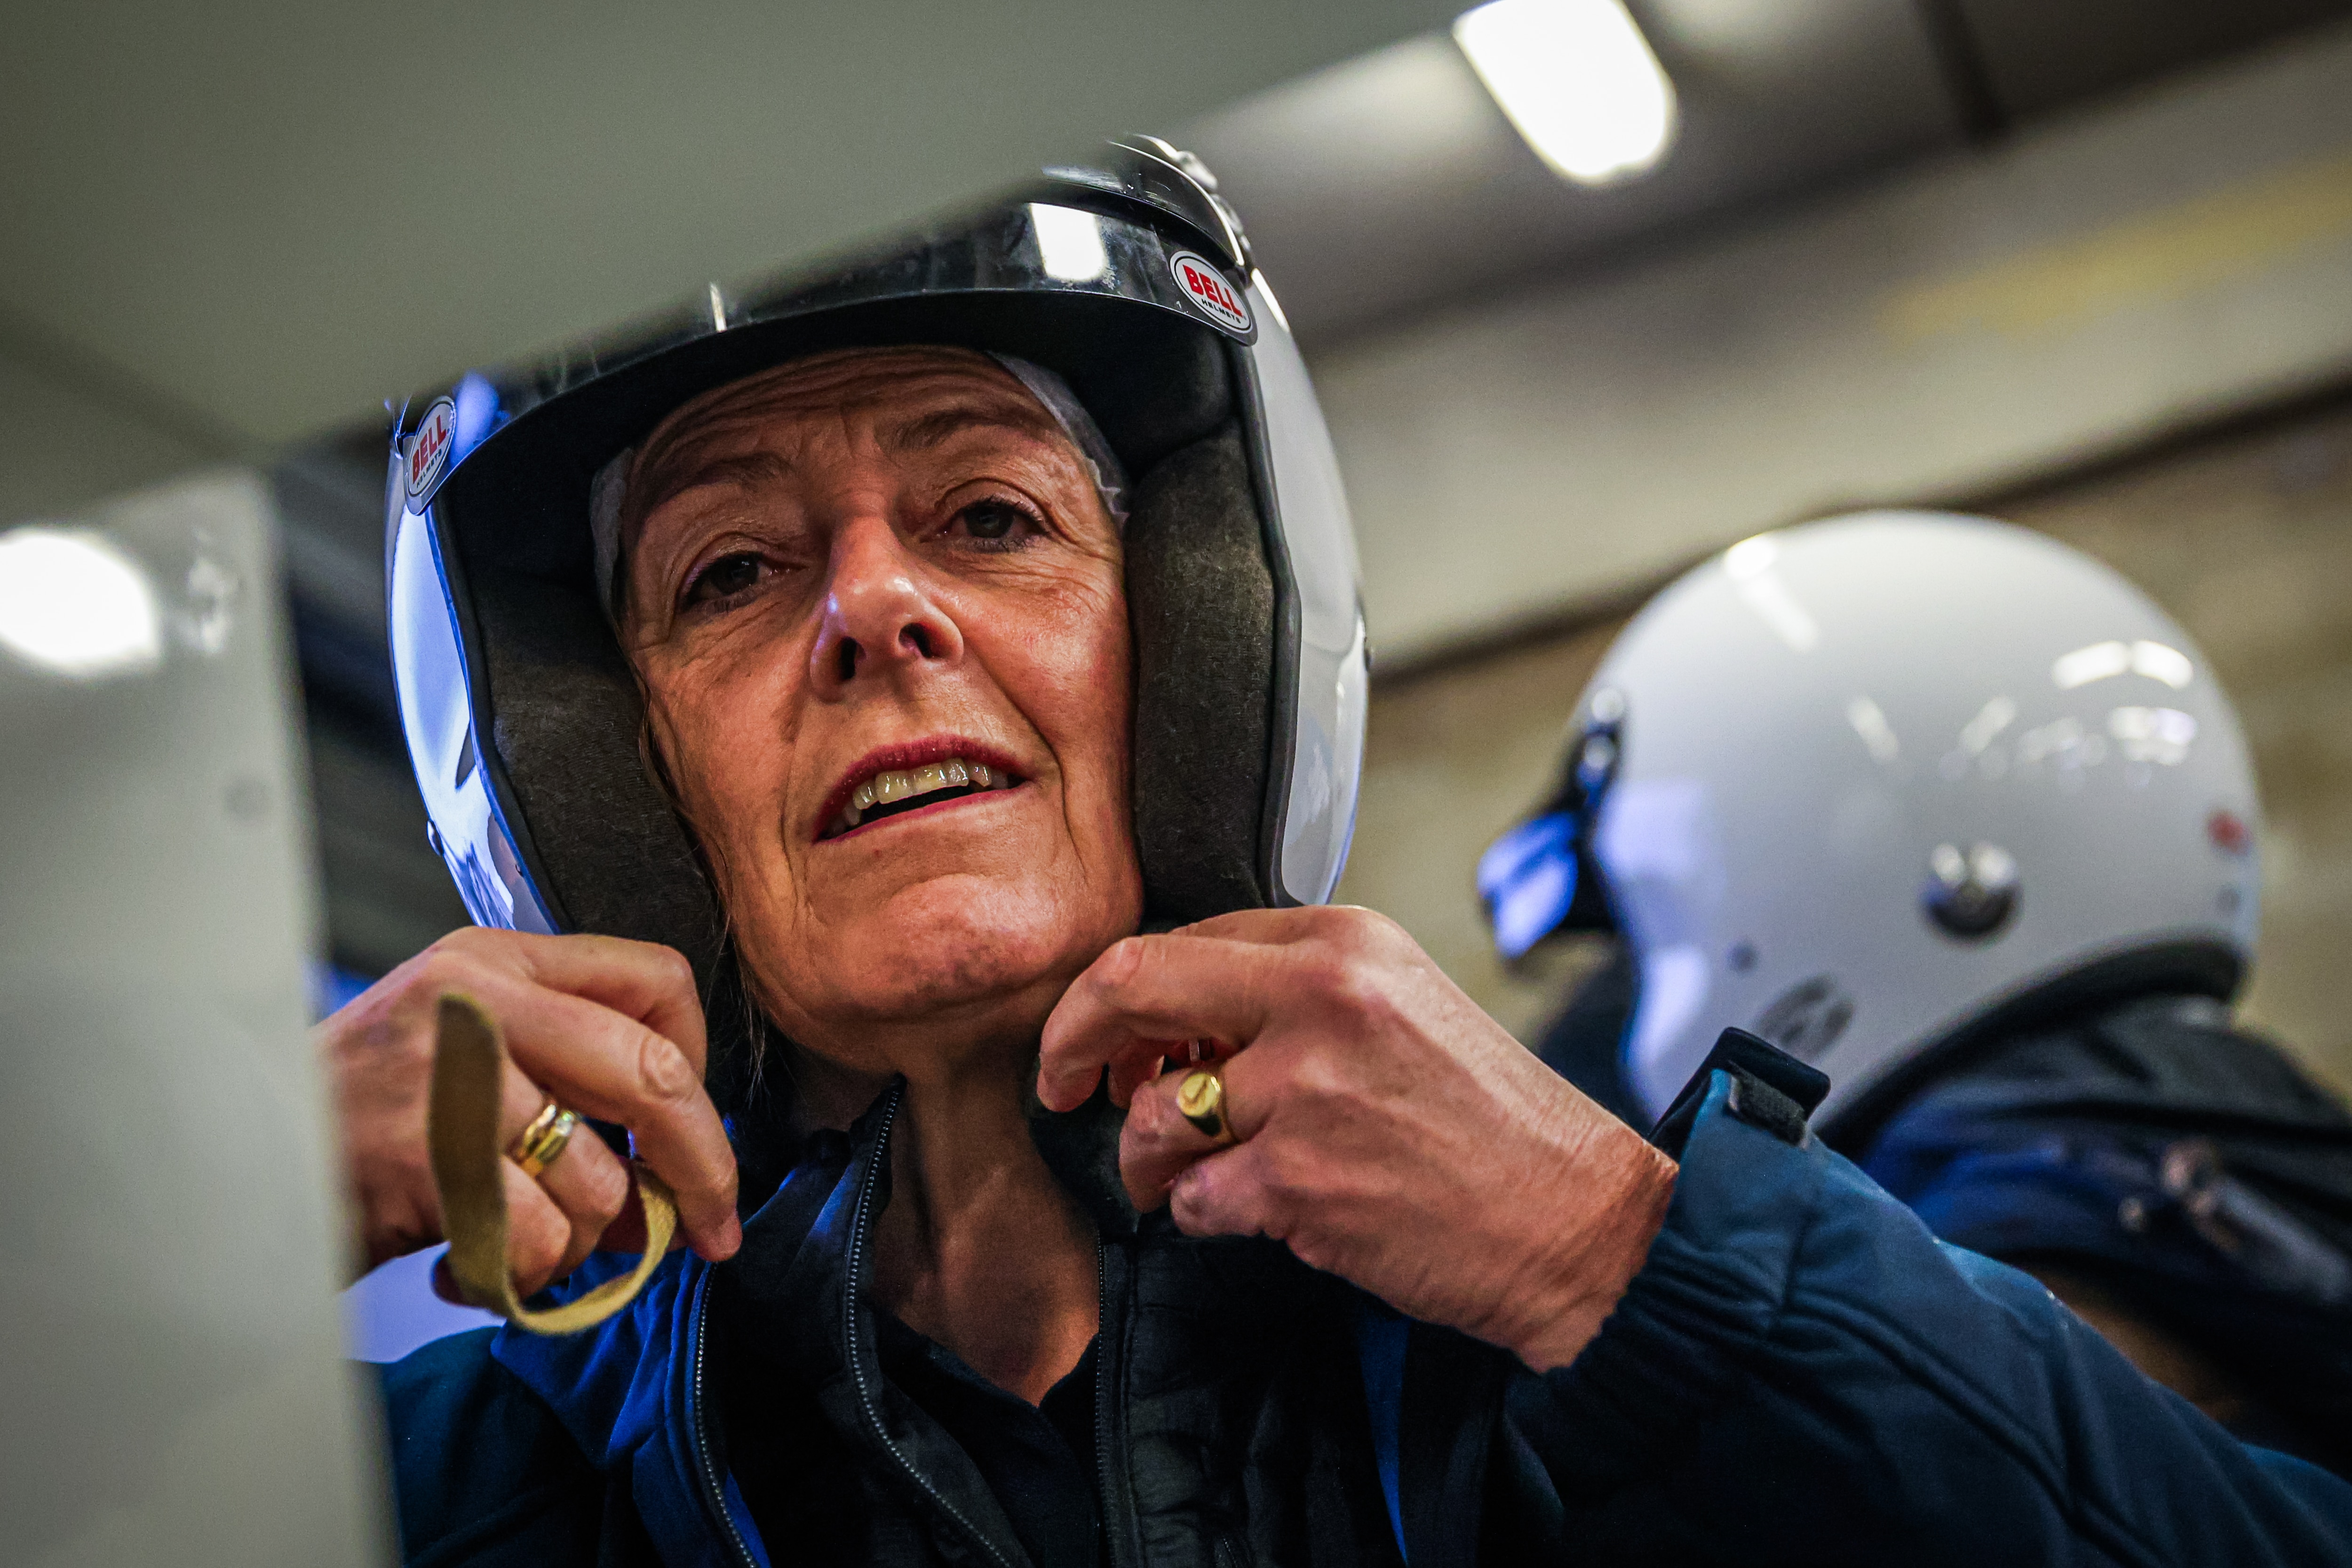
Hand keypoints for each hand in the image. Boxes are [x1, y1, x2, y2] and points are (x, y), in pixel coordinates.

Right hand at [321, 928, 740, 1298]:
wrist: (226, 1160)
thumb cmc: (358, 1121)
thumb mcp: (462, 1057)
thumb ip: (565, 1086)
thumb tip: (670, 1182)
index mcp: (497, 963)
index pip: (655, 981)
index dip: (698, 1064)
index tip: (696, 1127)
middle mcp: (479, 1003)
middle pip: (653, 1073)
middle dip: (701, 1163)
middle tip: (711, 1227)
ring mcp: (448, 1078)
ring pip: (597, 1177)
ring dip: (582, 1238)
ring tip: (529, 1244)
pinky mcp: (422, 1158)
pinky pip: (539, 1236)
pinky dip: (525, 1274)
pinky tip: (469, 1266)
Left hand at [1037, 907, 1673, 1370]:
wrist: (1575, 1219)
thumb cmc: (1490, 1122)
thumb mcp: (1399, 1006)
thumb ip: (1290, 994)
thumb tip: (1170, 1023)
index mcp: (1344, 942)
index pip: (1179, 941)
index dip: (1118, 996)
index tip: (1103, 1038)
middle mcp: (1320, 999)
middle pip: (1130, 987)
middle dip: (1071, 1042)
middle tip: (1061, 1085)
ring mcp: (1305, 1091)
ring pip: (1152, 1117)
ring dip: (1148, 1161)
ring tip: (1181, 1182)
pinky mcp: (1297, 1181)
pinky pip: (1188, 1200)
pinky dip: (1200, 1217)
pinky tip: (1251, 1216)